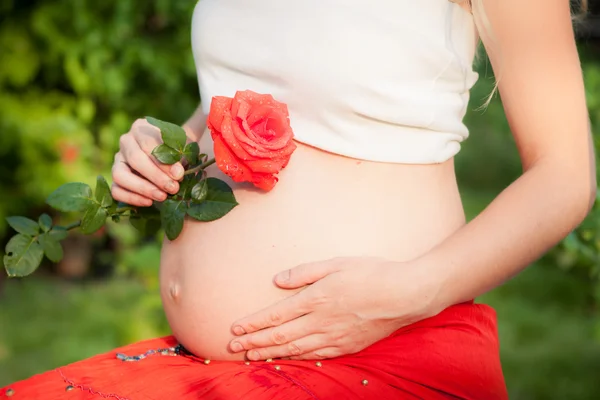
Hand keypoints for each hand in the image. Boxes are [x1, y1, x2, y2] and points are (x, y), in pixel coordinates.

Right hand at [111, 118, 185, 205]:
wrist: (172, 157)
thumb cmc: (178, 150)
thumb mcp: (183, 147)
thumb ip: (180, 156)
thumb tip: (176, 174)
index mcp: (141, 128)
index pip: (148, 143)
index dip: (164, 161)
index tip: (179, 175)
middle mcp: (126, 141)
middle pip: (135, 159)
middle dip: (155, 176)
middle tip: (173, 188)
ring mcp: (118, 160)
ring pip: (120, 175)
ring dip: (142, 188)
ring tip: (162, 197)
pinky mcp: (116, 177)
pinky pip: (116, 190)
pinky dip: (131, 198)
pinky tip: (149, 202)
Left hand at [229, 257, 439, 359]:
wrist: (406, 295)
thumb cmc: (372, 273)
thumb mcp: (336, 263)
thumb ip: (304, 273)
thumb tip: (277, 281)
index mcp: (316, 299)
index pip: (276, 316)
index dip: (253, 324)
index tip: (235, 329)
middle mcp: (321, 321)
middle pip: (280, 337)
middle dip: (253, 342)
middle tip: (233, 347)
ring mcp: (334, 337)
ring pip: (295, 350)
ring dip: (270, 353)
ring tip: (252, 357)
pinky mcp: (348, 346)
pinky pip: (316, 356)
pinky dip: (297, 359)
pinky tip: (288, 359)